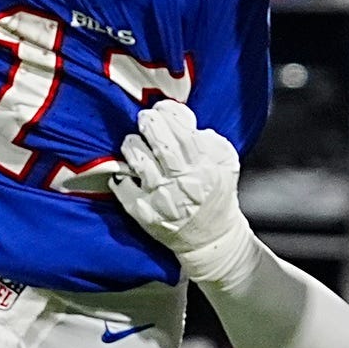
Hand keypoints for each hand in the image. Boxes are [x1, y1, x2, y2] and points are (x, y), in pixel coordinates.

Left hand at [113, 100, 251, 282]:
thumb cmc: (216, 193)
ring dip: (133, 146)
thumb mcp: (226, 161)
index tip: (162, 110)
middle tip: (145, 119)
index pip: (183, 132)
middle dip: (149, 123)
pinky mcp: (144, 213)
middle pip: (161, 144)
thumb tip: (181, 118)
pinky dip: (122, 175)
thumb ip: (209, 139)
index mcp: (205, 166)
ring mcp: (161, 198)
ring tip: (135, 144)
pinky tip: (128, 172)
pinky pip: (123, 186)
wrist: (211, 237)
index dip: (168, 113)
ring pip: (139, 162)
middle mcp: (183, 182)